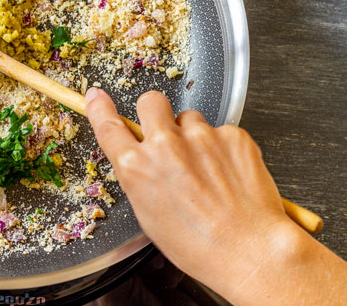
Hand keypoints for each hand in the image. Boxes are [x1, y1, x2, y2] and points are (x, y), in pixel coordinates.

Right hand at [85, 88, 346, 304]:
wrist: (250, 251)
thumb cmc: (198, 245)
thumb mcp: (149, 214)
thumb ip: (140, 176)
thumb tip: (139, 158)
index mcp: (137, 167)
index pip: (109, 125)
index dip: (100, 108)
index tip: (96, 96)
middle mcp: (165, 145)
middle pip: (150, 101)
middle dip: (155, 112)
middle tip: (167, 133)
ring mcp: (201, 136)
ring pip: (190, 118)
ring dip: (193, 136)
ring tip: (207, 169)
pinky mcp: (233, 135)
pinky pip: (222, 131)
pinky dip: (224, 148)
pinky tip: (229, 174)